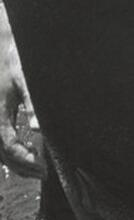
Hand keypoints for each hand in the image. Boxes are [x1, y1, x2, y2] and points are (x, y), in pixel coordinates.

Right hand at [0, 9, 43, 177]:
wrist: (1, 46)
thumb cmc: (12, 61)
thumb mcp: (24, 79)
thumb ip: (32, 105)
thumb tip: (39, 128)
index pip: (10, 148)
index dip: (26, 161)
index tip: (43, 167)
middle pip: (2, 156)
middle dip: (22, 167)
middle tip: (43, 172)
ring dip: (15, 162)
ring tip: (36, 165)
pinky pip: (0, 143)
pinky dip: (10, 151)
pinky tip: (26, 149)